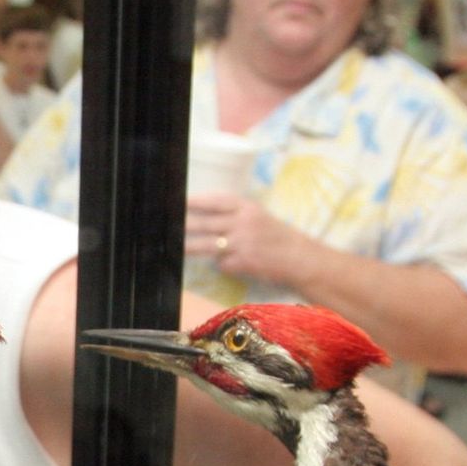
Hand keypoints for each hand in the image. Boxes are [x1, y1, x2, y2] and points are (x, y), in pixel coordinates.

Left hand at [184, 192, 307, 284]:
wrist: (300, 258)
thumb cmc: (277, 236)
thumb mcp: (258, 216)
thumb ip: (234, 214)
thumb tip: (202, 214)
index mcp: (247, 207)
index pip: (215, 200)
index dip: (194, 201)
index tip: (177, 200)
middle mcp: (243, 222)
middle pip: (204, 223)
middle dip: (183, 224)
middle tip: (166, 224)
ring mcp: (242, 243)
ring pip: (206, 244)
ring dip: (188, 247)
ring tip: (173, 247)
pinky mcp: (243, 262)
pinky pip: (222, 263)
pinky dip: (222, 265)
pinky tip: (232, 264)